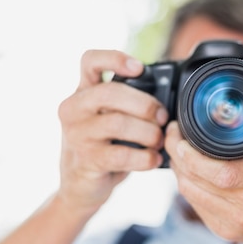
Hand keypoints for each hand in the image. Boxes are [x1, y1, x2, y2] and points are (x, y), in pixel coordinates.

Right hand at [57, 50, 167, 213]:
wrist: (81, 185)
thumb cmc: (105, 144)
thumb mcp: (110, 116)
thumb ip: (128, 102)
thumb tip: (169, 97)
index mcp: (83, 91)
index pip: (90, 61)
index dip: (115, 58)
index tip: (139, 68)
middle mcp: (73, 109)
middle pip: (110, 92)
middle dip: (145, 104)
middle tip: (163, 117)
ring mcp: (76, 135)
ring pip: (117, 123)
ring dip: (148, 132)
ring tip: (159, 140)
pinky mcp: (86, 160)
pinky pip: (121, 155)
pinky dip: (144, 157)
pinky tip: (154, 159)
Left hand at [165, 86, 242, 243]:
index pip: (220, 171)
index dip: (191, 154)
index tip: (180, 134)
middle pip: (196, 181)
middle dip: (176, 155)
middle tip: (172, 133)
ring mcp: (235, 222)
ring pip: (190, 193)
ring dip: (178, 169)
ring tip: (177, 149)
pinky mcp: (225, 231)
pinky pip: (195, 204)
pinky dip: (188, 184)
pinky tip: (190, 169)